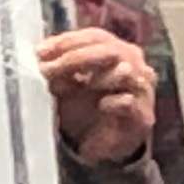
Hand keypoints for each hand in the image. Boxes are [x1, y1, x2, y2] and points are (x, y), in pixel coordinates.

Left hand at [38, 28, 159, 165]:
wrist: (102, 147)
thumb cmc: (86, 110)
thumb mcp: (67, 86)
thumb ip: (59, 69)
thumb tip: (41, 57)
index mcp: (117, 51)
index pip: (96, 37)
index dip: (68, 41)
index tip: (40, 52)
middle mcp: (135, 64)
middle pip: (110, 50)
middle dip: (75, 57)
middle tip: (48, 69)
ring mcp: (142, 90)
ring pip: (124, 71)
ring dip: (96, 77)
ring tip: (75, 85)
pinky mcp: (143, 115)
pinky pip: (128, 102)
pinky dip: (111, 102)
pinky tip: (100, 105)